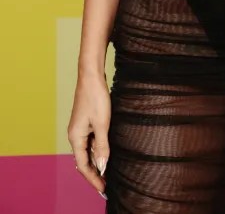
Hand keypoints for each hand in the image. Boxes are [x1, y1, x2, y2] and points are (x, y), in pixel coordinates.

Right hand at [67, 70, 110, 196]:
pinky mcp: (85, 123)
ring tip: (107, 175)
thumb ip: (102, 146)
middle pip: (83, 161)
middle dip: (94, 174)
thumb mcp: (102, 123)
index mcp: (75, 137)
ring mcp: (79, 129)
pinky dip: (97, 151)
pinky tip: (105, 155)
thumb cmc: (96, 98)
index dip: (93, 179)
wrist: (91, 76)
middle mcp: (75, 135)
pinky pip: (90, 143)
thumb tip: (102, 166)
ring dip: (96, 163)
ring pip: (87, 152)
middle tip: (106, 186)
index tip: (103, 190)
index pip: (83, 166)